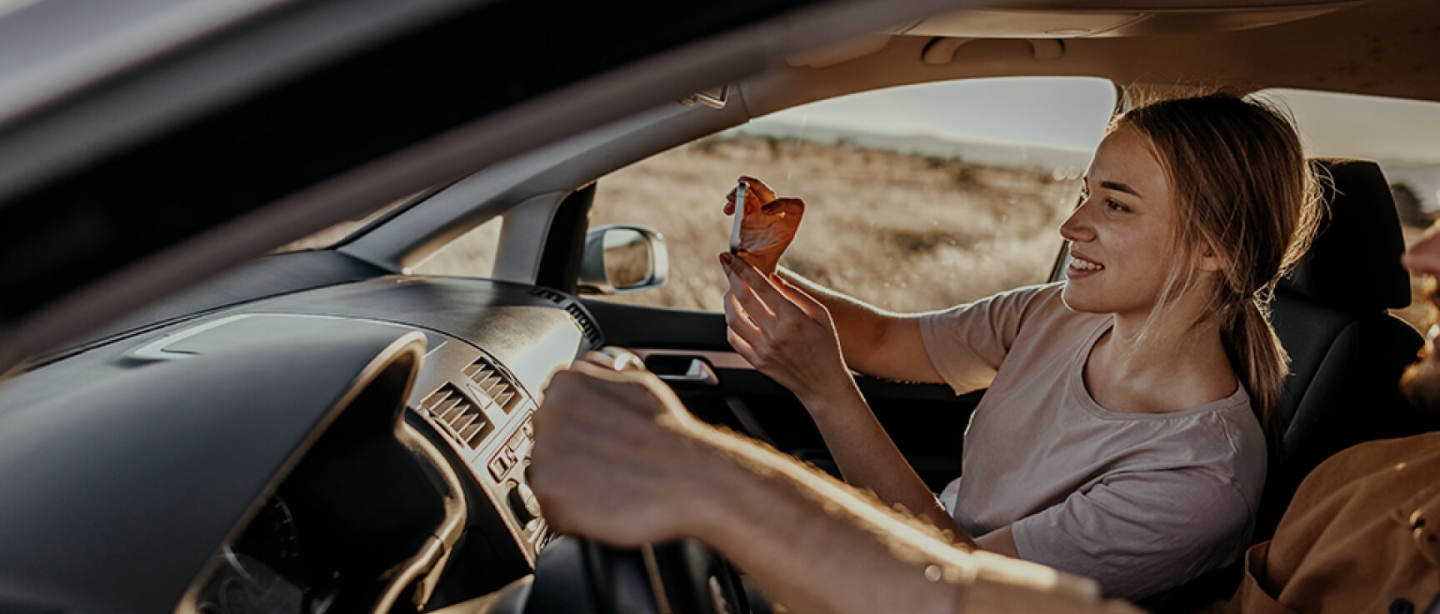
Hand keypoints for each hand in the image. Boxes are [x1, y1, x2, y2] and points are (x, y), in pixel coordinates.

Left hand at [529, 349, 722, 546]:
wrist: (695, 478)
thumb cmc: (671, 434)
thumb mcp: (634, 380)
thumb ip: (598, 376)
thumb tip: (587, 372)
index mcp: (566, 382)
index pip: (553, 410)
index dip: (578, 432)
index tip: (599, 443)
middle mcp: (548, 413)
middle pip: (545, 443)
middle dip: (572, 457)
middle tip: (609, 465)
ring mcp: (545, 453)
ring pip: (547, 478)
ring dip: (573, 486)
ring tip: (611, 484)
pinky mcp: (550, 493)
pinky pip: (552, 510)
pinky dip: (575, 516)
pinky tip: (605, 503)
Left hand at [720, 252, 849, 402]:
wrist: (823, 383)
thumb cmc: (826, 346)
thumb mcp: (820, 315)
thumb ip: (796, 294)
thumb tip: (772, 277)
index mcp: (793, 319)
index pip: (760, 287)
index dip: (742, 269)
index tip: (730, 257)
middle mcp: (775, 334)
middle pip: (742, 299)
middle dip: (731, 278)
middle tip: (726, 266)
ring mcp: (763, 350)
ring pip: (732, 319)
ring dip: (728, 301)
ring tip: (732, 291)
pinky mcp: (756, 362)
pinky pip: (734, 339)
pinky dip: (730, 323)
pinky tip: (736, 315)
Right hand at [724, 176, 804, 275]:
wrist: (754, 274)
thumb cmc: (758, 275)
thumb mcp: (754, 272)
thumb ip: (741, 265)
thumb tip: (724, 256)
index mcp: (786, 230)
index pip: (795, 207)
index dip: (782, 204)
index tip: (764, 212)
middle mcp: (776, 219)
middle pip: (771, 194)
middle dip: (756, 186)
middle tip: (741, 184)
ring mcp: (761, 215)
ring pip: (755, 192)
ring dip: (741, 191)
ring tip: (729, 198)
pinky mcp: (749, 215)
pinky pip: (743, 200)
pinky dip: (734, 200)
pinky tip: (727, 209)